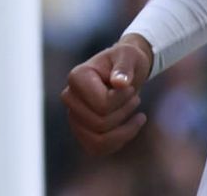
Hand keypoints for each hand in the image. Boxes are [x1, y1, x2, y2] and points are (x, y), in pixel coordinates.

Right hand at [61, 34, 153, 155]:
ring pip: (98, 141)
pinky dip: (118, 142)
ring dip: (124, 131)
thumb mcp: (130, 57)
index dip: (122, 100)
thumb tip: (119, 82)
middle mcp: (69, 97)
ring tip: (137, 115)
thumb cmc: (127, 61)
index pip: (102, 105)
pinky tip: (131, 128)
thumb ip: (125, 67)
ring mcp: (73, 115)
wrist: (124, 72)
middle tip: (135, 98)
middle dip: (124, 114)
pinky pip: (97, 149)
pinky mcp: (81, 130)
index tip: (130, 88)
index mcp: (77, 77)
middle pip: (100, 124)